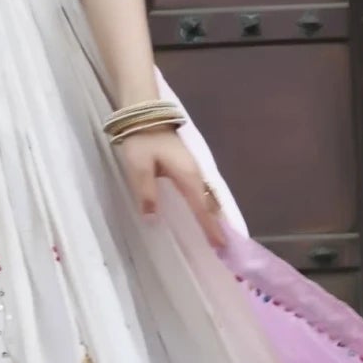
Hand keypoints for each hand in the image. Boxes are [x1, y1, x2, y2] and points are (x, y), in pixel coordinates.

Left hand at [115, 129, 227, 249]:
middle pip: (209, 204)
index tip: (221, 246)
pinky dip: (204, 206)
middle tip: (223, 248)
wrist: (144, 113)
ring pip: (206, 197)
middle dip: (216, 225)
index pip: (201, 208)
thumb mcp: (139, 168)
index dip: (210, 227)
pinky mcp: (185, 167)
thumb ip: (147, 194)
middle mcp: (195, 174)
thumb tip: (153, 220)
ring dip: (211, 216)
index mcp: (187, 176)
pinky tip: (201, 214)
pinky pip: (199, 192)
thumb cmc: (141, 141)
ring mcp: (192, 169)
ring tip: (216, 236)